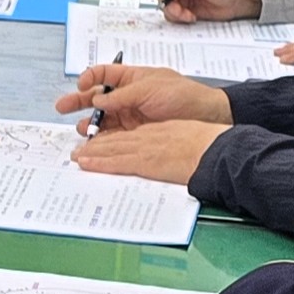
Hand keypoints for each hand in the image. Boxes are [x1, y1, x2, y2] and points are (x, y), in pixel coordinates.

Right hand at [54, 65, 231, 130]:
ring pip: (102, 118)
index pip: (102, 75)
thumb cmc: (183, 95)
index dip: (89, 78)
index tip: (81, 86)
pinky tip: (93, 142)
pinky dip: (101, 139)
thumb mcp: (150, 88)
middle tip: (62, 107)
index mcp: (131, 78)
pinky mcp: (134, 133)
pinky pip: (112, 135)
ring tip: (82, 130)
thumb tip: (98, 99)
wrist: (205, 117)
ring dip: (89, 123)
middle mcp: (126, 96)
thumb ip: (122, 95)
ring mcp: (129, 115)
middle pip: (96, 97)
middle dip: (78, 101)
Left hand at [73, 120, 228, 183]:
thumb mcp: (190, 136)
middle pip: (116, 138)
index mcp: (160, 130)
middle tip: (79, 148)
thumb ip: (177, 142)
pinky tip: (85, 162)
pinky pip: (115, 161)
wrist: (217, 149)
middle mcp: (148, 136)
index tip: (101, 141)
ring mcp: (145, 148)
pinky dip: (98, 162)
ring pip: (110, 148)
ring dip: (91, 152)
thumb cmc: (211, 144)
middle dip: (96, 144)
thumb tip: (176, 152)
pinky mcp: (145, 161)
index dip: (113, 137)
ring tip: (76, 155)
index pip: (130, 134)